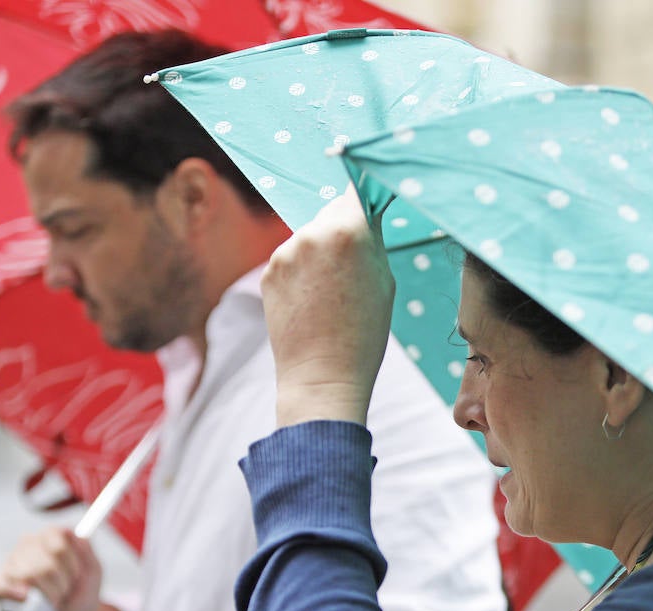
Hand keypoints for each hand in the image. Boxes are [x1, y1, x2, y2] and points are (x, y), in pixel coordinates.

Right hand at [0, 526, 102, 610]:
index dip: (70, 564)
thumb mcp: (93, 573)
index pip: (57, 542)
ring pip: (26, 575)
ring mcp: (11, 563)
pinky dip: (11, 592)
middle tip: (65, 594)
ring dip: (47, 595)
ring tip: (53, 601)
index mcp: (50, 537)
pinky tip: (24, 597)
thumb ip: (86, 550)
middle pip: (44, 564)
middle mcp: (28, 545)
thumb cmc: (82, 595)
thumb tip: (70, 531)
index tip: (78, 577)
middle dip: (61, 586)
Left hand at [260, 185, 394, 427]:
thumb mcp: (385, 280)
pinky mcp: (267, 271)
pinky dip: (302, 271)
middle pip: (331, 213)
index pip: (356, 191)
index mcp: (348, 232)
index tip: (369, 205)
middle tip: (353, 268)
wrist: (322, 376)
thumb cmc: (364, 334)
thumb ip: (372, 241)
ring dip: (320, 252)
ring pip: (310, 236)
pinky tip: (312, 300)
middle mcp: (312, 233)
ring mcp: (285, 252)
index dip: (365, 198)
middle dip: (343, 230)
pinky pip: (291, 258)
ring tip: (332, 292)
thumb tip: (366, 214)